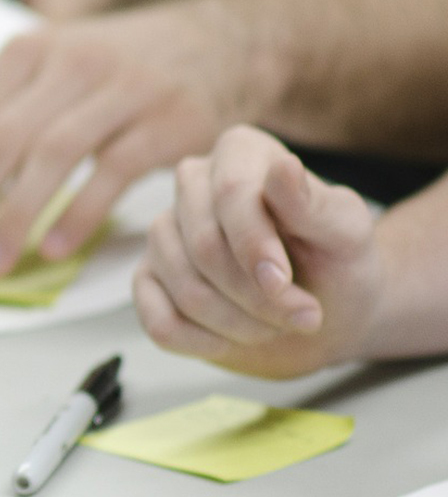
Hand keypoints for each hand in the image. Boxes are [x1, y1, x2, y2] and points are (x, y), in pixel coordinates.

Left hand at [0, 0, 274, 278]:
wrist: (222, 41)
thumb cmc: (116, 74)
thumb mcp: (52, 72)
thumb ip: (2, 120)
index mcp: (23, 54)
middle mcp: (67, 63)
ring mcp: (121, 88)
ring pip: (49, 158)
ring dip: (12, 220)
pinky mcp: (168, 118)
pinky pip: (112, 171)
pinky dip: (78, 214)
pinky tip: (52, 250)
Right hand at [134, 127, 381, 378]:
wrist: (330, 314)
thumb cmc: (339, 263)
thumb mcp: (347, 233)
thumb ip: (314, 204)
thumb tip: (282, 168)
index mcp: (241, 154)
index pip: (230, 193)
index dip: (255, 243)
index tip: (284, 282)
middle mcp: (192, 185)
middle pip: (203, 245)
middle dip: (256, 294)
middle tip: (303, 316)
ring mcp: (164, 235)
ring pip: (185, 289)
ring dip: (239, 323)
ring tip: (276, 324)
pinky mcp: (148, 281)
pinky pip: (158, 322)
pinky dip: (203, 342)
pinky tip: (235, 338)